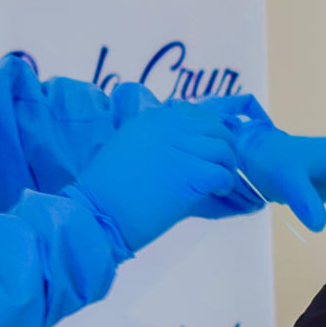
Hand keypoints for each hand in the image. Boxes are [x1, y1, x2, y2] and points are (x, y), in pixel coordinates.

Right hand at [68, 101, 255, 253]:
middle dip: (224, 148)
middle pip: (216, 128)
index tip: (207, 150)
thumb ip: (152, 138)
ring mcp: (183, 148)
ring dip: (226, 167)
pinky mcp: (193, 174)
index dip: (208, 131)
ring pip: (224, 149)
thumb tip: (179, 147)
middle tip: (220, 167)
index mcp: (153, 118)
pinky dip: (226, 184)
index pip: (195, 113)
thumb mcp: (125, 147)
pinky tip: (216, 193)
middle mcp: (170, 127)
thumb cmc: (106, 190)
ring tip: (218, 184)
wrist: (99, 213)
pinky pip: (224, 173)